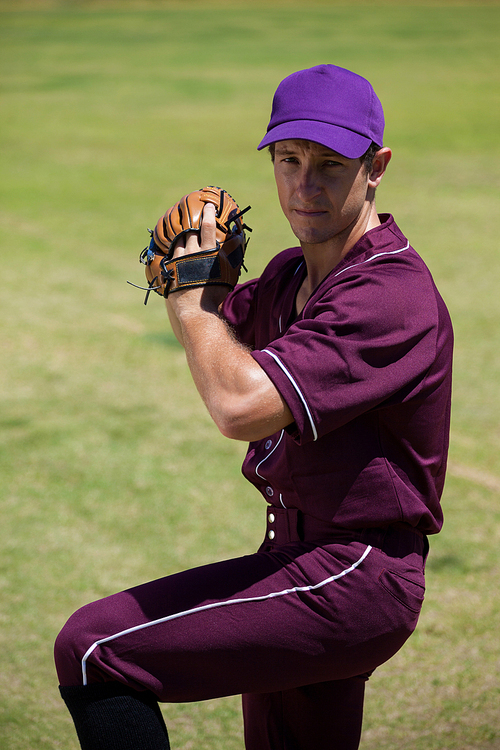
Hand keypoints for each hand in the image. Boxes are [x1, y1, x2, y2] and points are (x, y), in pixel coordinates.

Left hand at [166, 202, 227, 316]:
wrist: (197, 310)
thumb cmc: (217, 293)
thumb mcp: (229, 272)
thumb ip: (233, 253)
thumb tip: (239, 236)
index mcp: (208, 251)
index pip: (208, 225)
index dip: (208, 213)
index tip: (208, 206)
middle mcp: (192, 252)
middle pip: (190, 231)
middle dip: (192, 222)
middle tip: (192, 214)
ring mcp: (179, 260)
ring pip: (180, 241)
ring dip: (183, 237)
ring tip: (184, 234)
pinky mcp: (171, 268)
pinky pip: (172, 254)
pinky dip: (175, 250)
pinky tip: (176, 250)